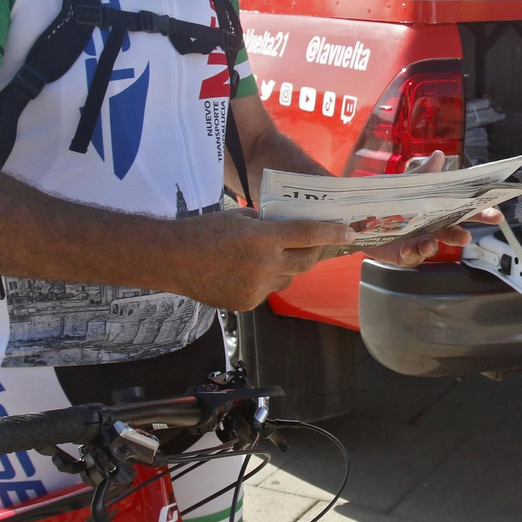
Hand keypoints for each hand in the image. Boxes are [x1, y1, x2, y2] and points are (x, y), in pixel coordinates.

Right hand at [169, 208, 354, 311]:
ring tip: (267, 257)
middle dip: (315, 252)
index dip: (333, 234)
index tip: (349, 232)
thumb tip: (292, 230)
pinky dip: (266, 280)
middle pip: (306, 262)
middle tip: (315, 244)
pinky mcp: (247, 303)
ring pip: (288, 279)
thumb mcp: (241, 218)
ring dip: (287, 267)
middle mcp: (264, 265)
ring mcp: (256, 288)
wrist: (172, 259)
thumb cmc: (204, 231)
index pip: (309, 236)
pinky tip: (247, 272)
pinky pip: (269, 291)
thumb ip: (269, 225)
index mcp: (263, 239)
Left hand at [362, 151, 502, 267]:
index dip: (481, 213)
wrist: (362, 213)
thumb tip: (439, 155)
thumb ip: (424, 174)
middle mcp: (431, 228)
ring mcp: (418, 242)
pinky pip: (410, 257)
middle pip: (453, 233)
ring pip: (432, 248)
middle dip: (461, 236)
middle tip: (467, 237)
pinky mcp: (401, 254)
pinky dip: (412, 253)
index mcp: (438, 210)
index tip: (496, 215)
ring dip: (433, 247)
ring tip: (429, 243)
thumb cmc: (391, 198)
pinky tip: (409, 248)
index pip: (463, 211)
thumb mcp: (408, 184)